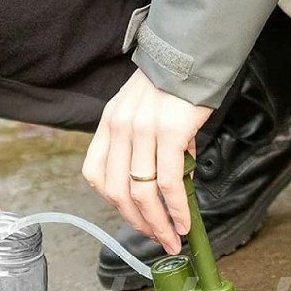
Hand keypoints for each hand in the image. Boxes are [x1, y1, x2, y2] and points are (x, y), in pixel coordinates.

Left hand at [82, 69, 212, 253]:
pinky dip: (176, 208)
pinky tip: (185, 220)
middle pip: (119, 192)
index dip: (114, 204)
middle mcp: (120, 128)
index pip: (96, 175)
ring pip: (142, 193)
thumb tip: (168, 182)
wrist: (194, 51)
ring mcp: (142, 131)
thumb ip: (146, 145)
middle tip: (158, 239)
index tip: (135, 218)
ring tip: (173, 238)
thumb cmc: (174, 84)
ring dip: (158, 223)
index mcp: (110, 124)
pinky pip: (169, 182)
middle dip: (139, 223)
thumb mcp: (144, 111)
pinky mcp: (170, 133)